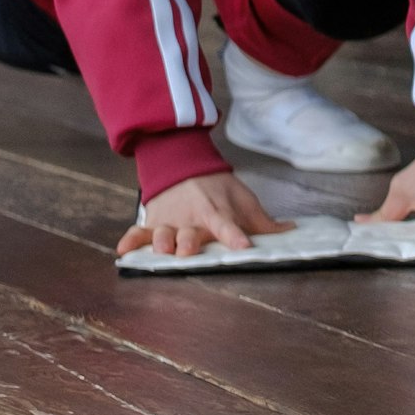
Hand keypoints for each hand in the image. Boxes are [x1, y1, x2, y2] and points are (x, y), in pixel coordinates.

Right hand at [119, 170, 287, 259]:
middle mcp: (191, 220)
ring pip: (163, 235)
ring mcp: (169, 222)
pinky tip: (123, 251)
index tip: (243, 246)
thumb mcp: (243, 198)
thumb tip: (290, 231)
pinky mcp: (152, 223)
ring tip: (160, 250)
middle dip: (188, 243)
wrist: (181, 163)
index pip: (227, 225)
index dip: (235, 235)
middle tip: (188, 251)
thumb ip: (262, 220)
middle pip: (189, 234)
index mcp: (216, 213)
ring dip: (161, 242)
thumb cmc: (217, 187)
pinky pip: (138, 232)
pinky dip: (130, 241)